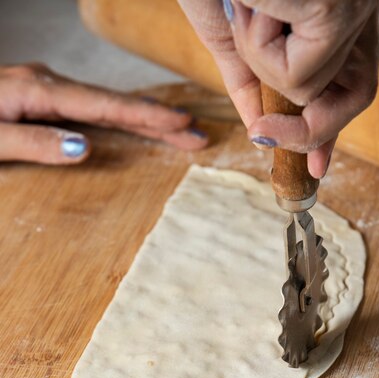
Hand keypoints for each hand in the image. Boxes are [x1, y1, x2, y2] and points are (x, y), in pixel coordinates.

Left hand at [0, 63, 207, 163]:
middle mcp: (48, 85)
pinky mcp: (40, 98)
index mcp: (40, 92)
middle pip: (114, 104)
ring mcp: (45, 89)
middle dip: (158, 119)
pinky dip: (117, 117)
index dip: (147, 117)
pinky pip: (90, 107)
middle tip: (197, 133)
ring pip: (105, 104)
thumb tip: (86, 146)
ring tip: (177, 130)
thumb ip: (35, 143)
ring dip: (143, 118)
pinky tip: (132, 123)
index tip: (182, 125)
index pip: (105, 108)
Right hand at [178, 0, 378, 177]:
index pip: (352, 85)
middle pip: (353, 99)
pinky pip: (295, 76)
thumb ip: (251, 83)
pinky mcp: (335, 9)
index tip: (315, 169)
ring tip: (245, 13)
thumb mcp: (231, 36)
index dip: (331, 130)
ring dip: (260, 64)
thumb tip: (260, 131)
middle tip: (261, 133)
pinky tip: (251, 4)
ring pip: (312, 91)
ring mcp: (351, 8)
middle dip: (301, 125)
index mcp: (335, 15)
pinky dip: (256, 49)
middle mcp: (355, 9)